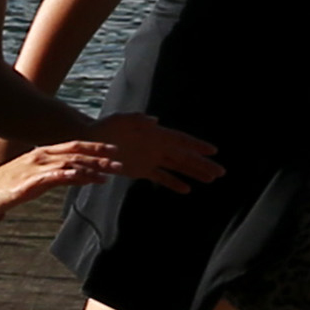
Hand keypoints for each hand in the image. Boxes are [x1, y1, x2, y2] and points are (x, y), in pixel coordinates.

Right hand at [0, 141, 131, 241]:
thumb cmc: (7, 184)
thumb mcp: (37, 178)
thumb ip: (58, 175)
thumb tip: (79, 176)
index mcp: (43, 154)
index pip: (74, 146)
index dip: (95, 147)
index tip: (115, 150)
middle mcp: (42, 157)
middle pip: (76, 154)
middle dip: (100, 158)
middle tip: (120, 162)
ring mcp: (36, 169)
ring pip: (69, 165)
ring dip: (91, 168)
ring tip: (109, 174)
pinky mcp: (29, 183)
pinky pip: (53, 177)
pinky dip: (70, 176)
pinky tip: (83, 177)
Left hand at [95, 112, 218, 188]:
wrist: (89, 142)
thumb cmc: (105, 128)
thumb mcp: (120, 120)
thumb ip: (137, 120)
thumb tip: (155, 121)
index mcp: (155, 134)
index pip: (181, 140)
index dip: (197, 146)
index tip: (213, 151)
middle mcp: (157, 146)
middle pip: (185, 156)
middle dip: (203, 163)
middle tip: (220, 172)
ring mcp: (151, 158)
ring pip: (177, 167)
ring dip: (194, 173)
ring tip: (211, 180)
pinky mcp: (142, 170)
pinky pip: (162, 177)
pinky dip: (174, 182)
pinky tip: (187, 189)